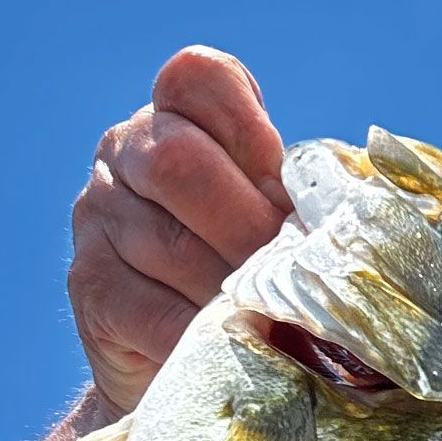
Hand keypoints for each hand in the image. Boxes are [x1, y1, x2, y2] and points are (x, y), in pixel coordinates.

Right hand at [68, 46, 293, 417]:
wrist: (183, 362)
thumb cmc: (247, 273)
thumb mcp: (273, 218)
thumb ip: (296, 199)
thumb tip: (351, 221)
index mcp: (173, 117)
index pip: (196, 78)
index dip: (245, 124)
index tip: (280, 181)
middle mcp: (123, 153)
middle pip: (178, 162)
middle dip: (248, 223)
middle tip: (292, 272)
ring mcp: (97, 218)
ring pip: (168, 245)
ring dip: (234, 288)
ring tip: (277, 318)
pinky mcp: (90, 289)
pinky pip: (153, 312)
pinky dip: (205, 334)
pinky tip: (239, 346)